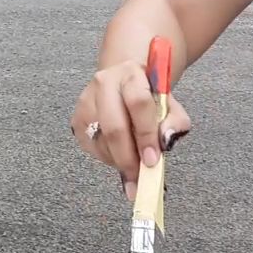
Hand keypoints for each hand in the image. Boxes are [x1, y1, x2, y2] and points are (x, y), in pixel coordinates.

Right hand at [70, 61, 191, 199]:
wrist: (123, 83)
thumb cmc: (147, 96)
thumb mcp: (169, 104)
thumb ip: (175, 122)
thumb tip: (165, 140)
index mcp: (131, 74)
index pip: (138, 103)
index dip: (146, 134)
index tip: (152, 160)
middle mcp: (104, 84)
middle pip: (114, 127)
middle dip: (128, 158)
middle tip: (140, 177)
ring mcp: (87, 101)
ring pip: (102, 142)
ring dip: (119, 161)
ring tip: (134, 165)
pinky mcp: (77, 119)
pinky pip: (91, 148)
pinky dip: (108, 158)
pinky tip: (119, 154)